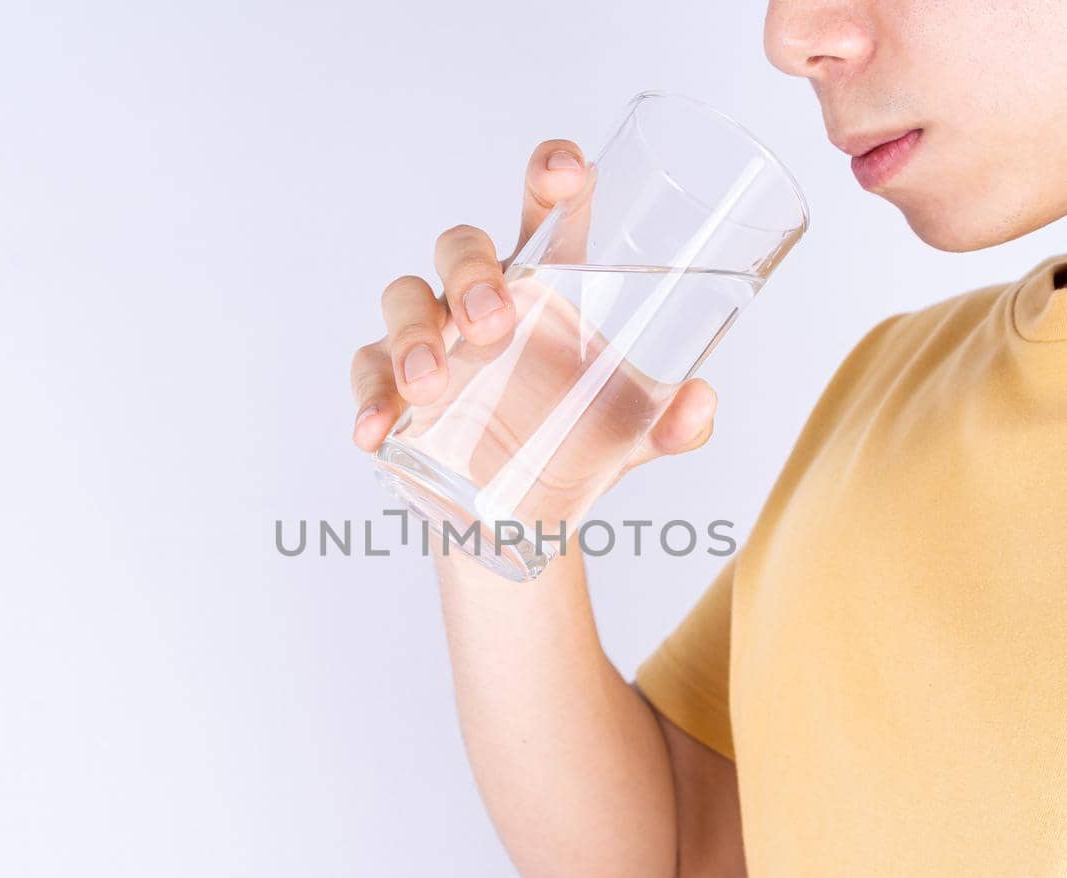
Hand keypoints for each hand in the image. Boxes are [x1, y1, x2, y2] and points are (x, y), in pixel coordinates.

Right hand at [350, 140, 717, 478]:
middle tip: (494, 323)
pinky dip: (370, 397)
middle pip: (463, 245)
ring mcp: (433, 334)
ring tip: (429, 386)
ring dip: (413, 334)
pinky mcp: (392, 381)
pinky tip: (376, 429)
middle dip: (471, 273)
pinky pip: (367, 370)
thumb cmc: (576, 438)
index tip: (566, 175)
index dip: (549, 174)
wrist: (523, 512)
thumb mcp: (630, 435)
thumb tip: (699, 408)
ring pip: (404, 296)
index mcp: (548, 280)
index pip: (544, 206)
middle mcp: (484, 294)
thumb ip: (668, 423)